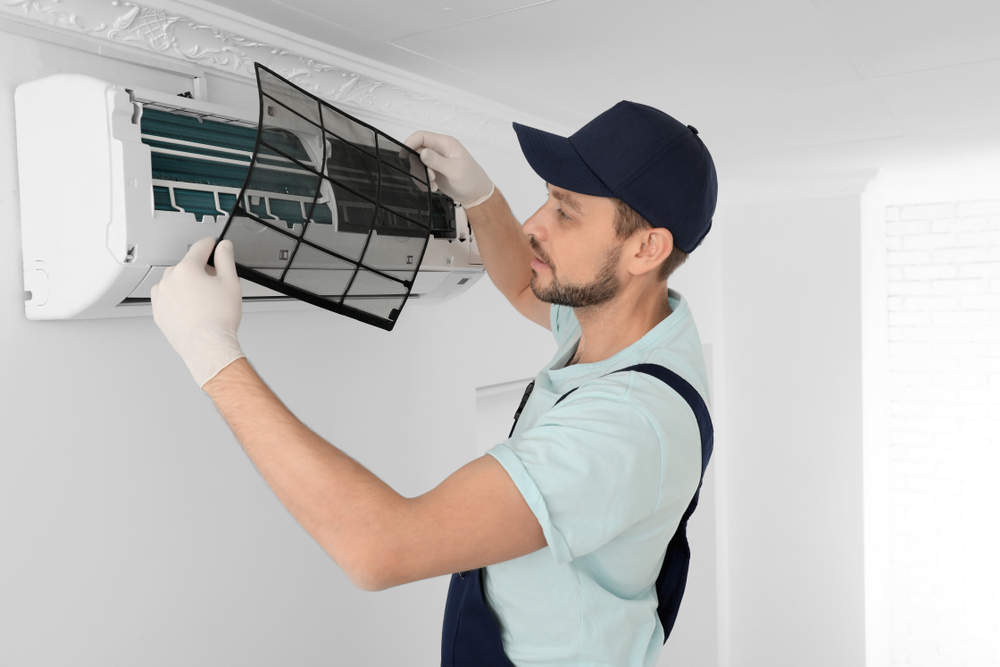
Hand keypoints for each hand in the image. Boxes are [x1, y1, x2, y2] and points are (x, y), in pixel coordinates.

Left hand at [151, 237, 244, 387]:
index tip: (213, 246)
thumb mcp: (231, 282)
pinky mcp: (158, 312)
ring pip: (176, 282)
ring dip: (187, 285)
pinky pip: (167, 298)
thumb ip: (226, 259)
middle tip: (215, 285)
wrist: (207, 346)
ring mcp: (161, 296)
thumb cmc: (219, 319)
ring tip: (203, 301)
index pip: (199, 248)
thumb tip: (223, 247)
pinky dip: (178, 300)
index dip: (210, 245)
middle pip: (187, 266)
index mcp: (187, 269)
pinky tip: (192, 309)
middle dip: (200, 271)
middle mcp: (170, 280)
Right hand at [403, 131, 494, 207]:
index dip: (410, 142)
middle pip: (416, 150)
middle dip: (418, 165)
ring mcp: (436, 160)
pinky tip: (433, 186)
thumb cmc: (472, 180)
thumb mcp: (455, 170)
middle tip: (429, 176)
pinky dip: (423, 181)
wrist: (476, 195)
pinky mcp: (433, 170)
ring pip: (417, 162)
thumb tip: (422, 152)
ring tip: (433, 183)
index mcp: (446, 143)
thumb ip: (437, 161)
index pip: (422, 136)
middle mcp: (439, 149)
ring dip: (421, 175)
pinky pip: (420, 172)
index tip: (404, 154)